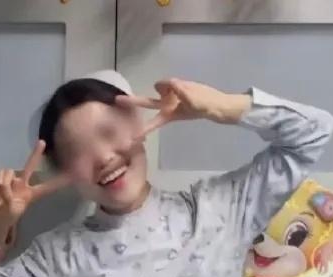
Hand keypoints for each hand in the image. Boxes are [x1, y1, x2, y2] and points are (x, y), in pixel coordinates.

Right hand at [0, 140, 70, 250]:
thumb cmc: (6, 218)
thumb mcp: (11, 210)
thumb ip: (8, 196)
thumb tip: (3, 183)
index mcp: (31, 194)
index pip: (46, 188)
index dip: (57, 183)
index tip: (70, 176)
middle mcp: (23, 183)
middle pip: (30, 166)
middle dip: (36, 154)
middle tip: (42, 142)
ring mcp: (11, 180)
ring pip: (8, 172)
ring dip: (4, 182)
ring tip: (1, 195)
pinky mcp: (0, 178)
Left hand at [116, 78, 251, 138]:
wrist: (214, 103)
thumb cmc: (204, 106)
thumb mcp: (193, 100)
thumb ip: (178, 90)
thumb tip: (164, 83)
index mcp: (169, 115)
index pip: (153, 122)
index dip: (143, 129)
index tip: (131, 138)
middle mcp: (166, 106)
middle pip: (146, 102)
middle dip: (133, 102)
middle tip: (117, 100)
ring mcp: (169, 97)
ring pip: (159, 87)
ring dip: (166, 86)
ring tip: (181, 88)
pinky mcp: (174, 89)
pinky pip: (168, 82)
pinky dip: (172, 83)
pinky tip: (183, 85)